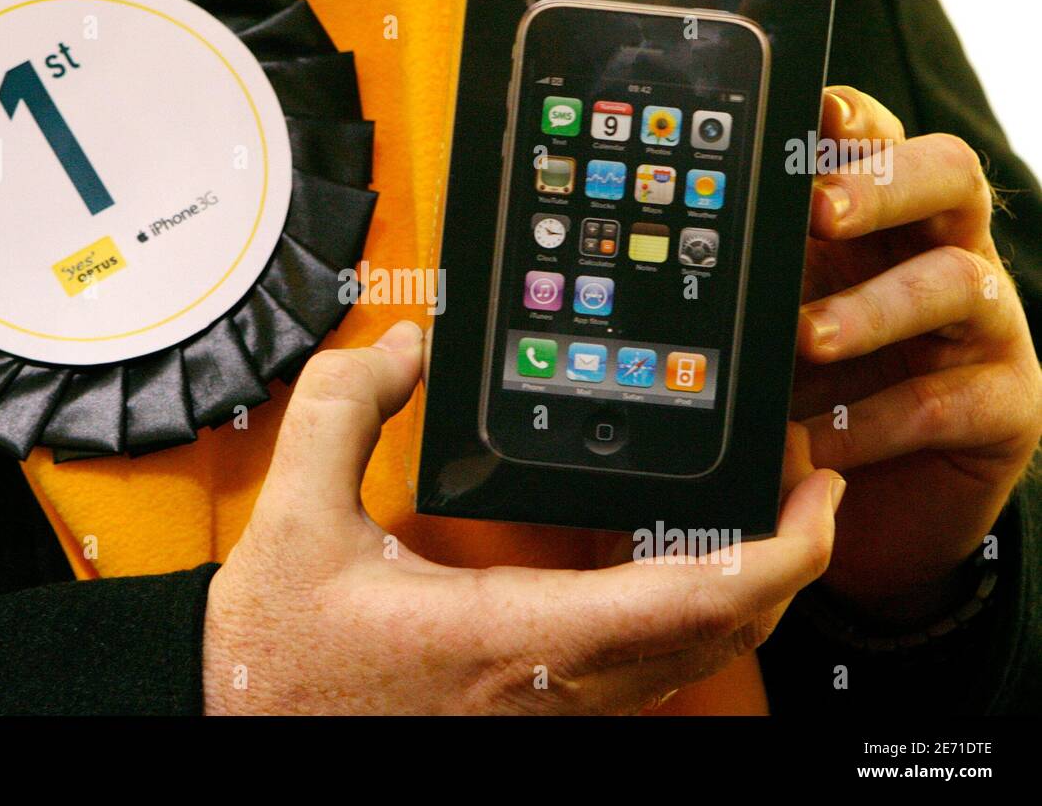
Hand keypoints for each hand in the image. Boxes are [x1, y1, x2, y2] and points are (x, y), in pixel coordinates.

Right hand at [203, 321, 844, 713]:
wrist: (254, 720)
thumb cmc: (281, 651)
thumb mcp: (294, 515)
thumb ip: (344, 406)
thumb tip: (407, 349)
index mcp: (511, 632)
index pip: (690, 601)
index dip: (779, 550)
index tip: (816, 494)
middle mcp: (552, 680)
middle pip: (724, 633)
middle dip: (789, 556)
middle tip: (803, 480)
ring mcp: (554, 702)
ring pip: (697, 657)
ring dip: (750, 586)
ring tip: (760, 511)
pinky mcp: (542, 705)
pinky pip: (655, 664)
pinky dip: (699, 611)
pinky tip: (683, 561)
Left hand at [794, 86, 1041, 622]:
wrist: (879, 500)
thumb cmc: (822, 392)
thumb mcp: (777, 325)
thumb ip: (757, 279)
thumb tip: (679, 248)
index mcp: (889, 223)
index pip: (883, 145)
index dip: (855, 123)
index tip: (812, 112)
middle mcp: (948, 255)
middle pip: (948, 179)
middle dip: (884, 185)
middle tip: (820, 209)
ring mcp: (988, 328)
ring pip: (956, 284)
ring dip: (875, 308)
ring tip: (807, 339)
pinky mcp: (1008, 405)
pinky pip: (949, 402)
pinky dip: (877, 420)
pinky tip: (819, 439)